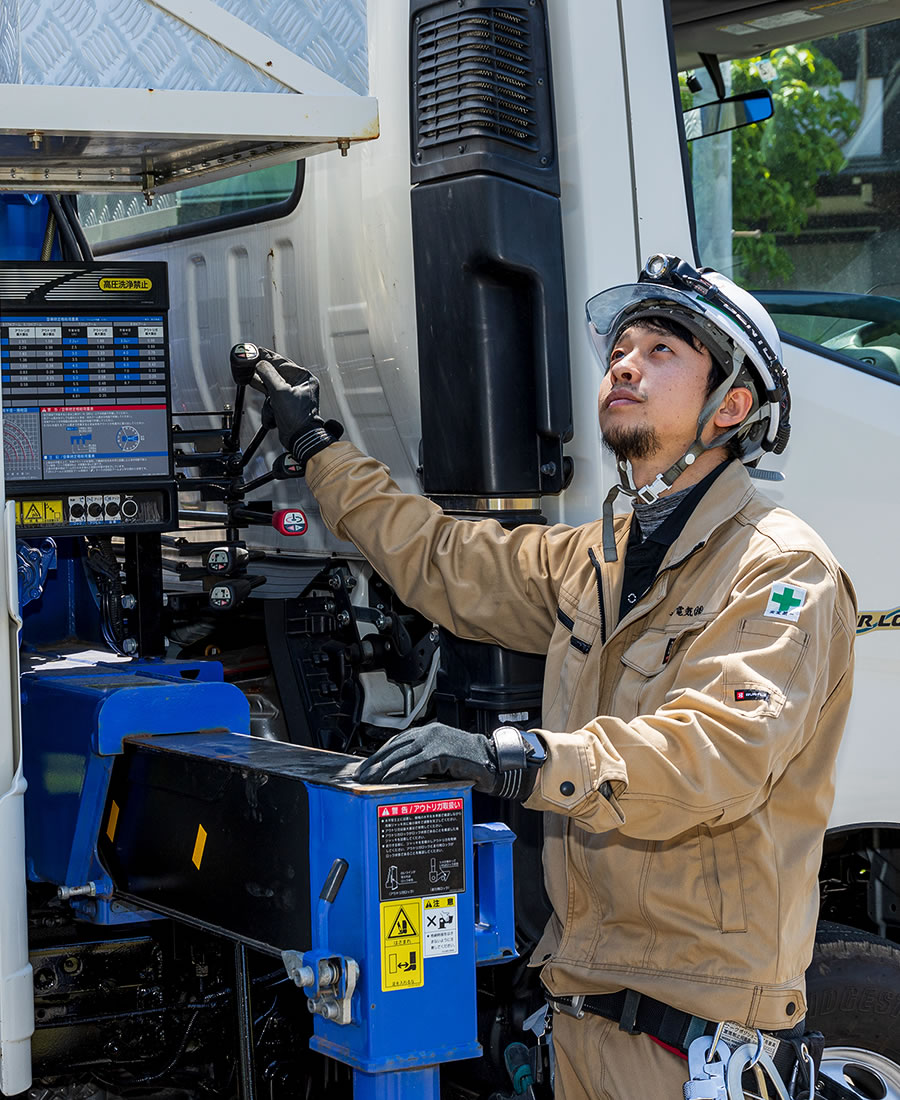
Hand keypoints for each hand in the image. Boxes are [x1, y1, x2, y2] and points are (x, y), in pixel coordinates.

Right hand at [248, 347, 342, 468]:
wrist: (299, 439)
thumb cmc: (297, 418)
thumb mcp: (280, 391)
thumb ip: (268, 374)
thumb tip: (261, 363)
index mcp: (303, 378)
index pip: (281, 362)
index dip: (267, 357)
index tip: (255, 352)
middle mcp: (299, 386)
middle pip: (275, 375)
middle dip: (264, 381)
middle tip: (251, 372)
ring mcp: (292, 397)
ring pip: (271, 391)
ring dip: (269, 403)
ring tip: (273, 409)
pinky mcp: (285, 407)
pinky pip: (271, 403)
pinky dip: (270, 411)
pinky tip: (274, 417)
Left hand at [354, 721, 537, 799]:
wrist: (493, 761)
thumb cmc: (469, 761)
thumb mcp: (441, 757)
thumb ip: (422, 760)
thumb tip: (398, 774)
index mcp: (427, 732)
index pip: (396, 742)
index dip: (379, 754)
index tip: (365, 766)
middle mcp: (429, 733)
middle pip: (395, 748)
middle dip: (375, 763)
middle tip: (360, 775)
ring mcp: (436, 741)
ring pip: (402, 755)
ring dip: (383, 769)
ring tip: (370, 780)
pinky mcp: (443, 752)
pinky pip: (417, 764)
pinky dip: (402, 772)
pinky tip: (391, 780)